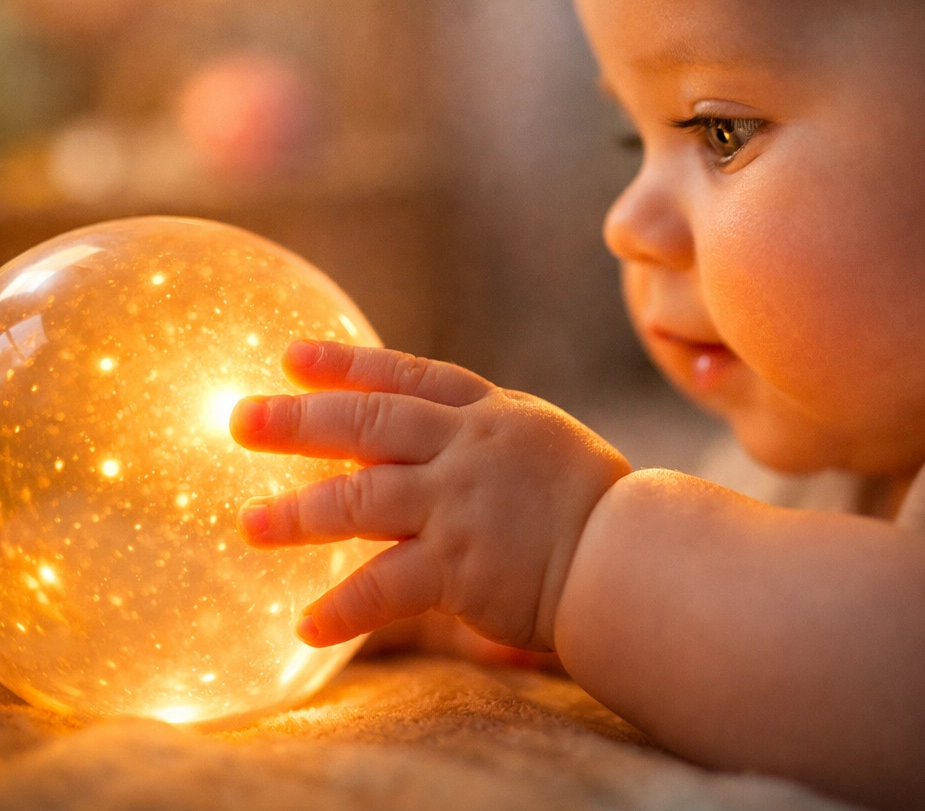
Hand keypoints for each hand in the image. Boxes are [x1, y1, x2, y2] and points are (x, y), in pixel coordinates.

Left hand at [230, 341, 630, 651]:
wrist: (629, 553)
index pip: (405, 376)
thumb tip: (417, 433)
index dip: (346, 364)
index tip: (291, 357)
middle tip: (241, 419)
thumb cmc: (588, 497)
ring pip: (361, 501)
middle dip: (299, 421)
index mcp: (487, 412)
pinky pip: (386, 586)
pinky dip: (344, 607)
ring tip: (248, 524)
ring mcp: (459, 505)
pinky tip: (306, 623)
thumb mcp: (536, 436)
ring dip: (298, 514)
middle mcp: (465, 449)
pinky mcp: (460, 566)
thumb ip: (479, 429)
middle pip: (369, 425)